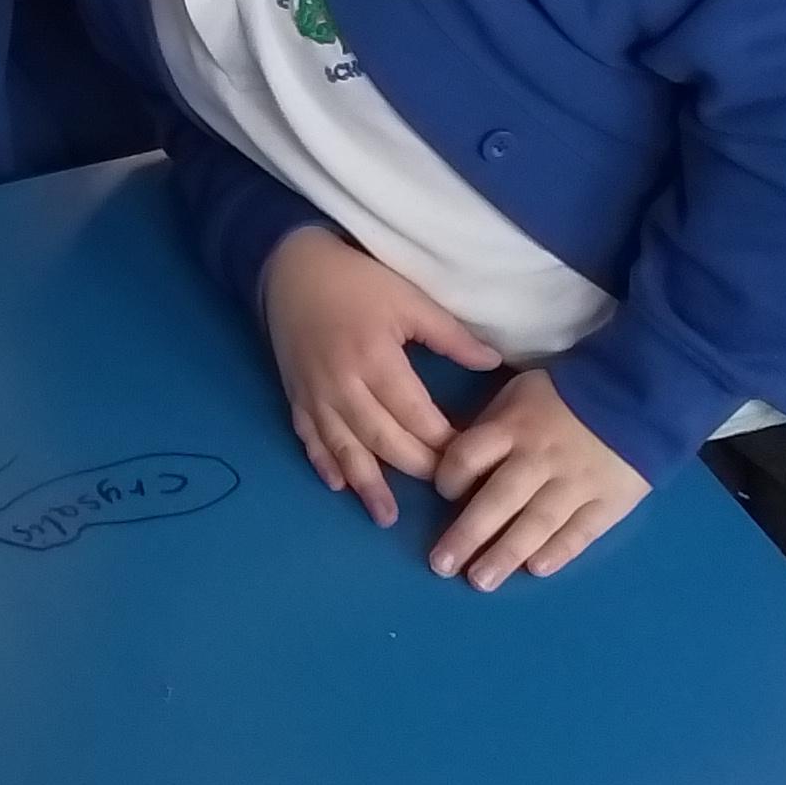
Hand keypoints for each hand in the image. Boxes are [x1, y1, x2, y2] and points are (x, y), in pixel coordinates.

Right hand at [261, 226, 502, 527]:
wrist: (292, 268)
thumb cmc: (358, 281)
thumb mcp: (410, 300)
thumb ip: (451, 336)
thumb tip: (493, 364)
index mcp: (376, 360)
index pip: (415, 415)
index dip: (443, 441)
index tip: (468, 458)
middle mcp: (343, 386)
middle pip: (384, 439)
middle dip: (415, 467)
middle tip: (444, 488)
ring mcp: (315, 396)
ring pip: (344, 449)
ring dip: (367, 485)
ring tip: (386, 516)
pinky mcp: (295, 397)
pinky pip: (309, 439)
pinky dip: (324, 465)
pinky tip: (339, 487)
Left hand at [428, 368, 646, 587]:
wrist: (638, 396)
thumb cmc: (565, 398)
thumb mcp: (520, 394)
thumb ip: (491, 428)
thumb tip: (455, 464)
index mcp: (514, 427)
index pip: (469, 455)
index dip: (449, 478)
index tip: (446, 495)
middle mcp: (540, 458)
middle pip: (498, 499)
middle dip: (467, 535)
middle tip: (442, 565)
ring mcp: (577, 482)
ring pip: (537, 522)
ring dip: (506, 554)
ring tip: (481, 581)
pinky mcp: (609, 501)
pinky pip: (581, 530)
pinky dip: (558, 550)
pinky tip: (535, 570)